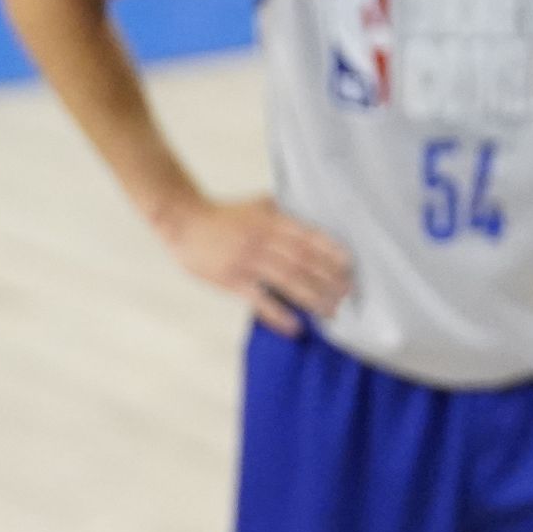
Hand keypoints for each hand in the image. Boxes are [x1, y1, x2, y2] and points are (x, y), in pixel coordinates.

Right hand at [158, 195, 351, 334]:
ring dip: (313, 298)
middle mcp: (263, 239)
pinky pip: (260, 300)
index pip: (309, 237)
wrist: (183, 221)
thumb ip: (282, 212)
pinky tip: (295, 327)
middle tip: (348, 294)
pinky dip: (279, 315)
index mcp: (272, 220)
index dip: (331, 252)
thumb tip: (310, 216)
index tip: (349, 266)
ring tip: (331, 311)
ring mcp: (247, 260)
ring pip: (288, 280)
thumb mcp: (257, 204)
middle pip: (304, 261)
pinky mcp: (231, 280)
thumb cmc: (222, 214)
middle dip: (329, 279)